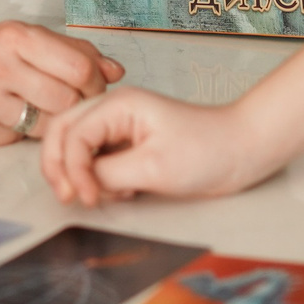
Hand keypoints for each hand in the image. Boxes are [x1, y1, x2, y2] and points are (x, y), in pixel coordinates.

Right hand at [0, 19, 120, 145]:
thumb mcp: (10, 37)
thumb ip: (65, 50)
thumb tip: (115, 69)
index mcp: (13, 35)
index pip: (81, 66)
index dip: (96, 83)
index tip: (92, 88)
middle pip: (69, 98)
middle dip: (80, 107)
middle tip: (72, 107)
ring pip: (48, 123)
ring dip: (53, 124)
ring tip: (40, 114)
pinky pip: (17, 139)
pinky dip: (21, 134)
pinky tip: (7, 120)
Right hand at [39, 85, 268, 204]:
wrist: (244, 150)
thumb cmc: (208, 151)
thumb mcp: (154, 168)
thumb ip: (108, 174)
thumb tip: (83, 182)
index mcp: (118, 105)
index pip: (72, 135)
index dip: (72, 170)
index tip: (88, 199)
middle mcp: (113, 110)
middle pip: (61, 133)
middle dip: (58, 167)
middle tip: (69, 198)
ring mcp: (120, 127)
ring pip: (75, 147)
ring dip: (78, 173)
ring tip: (101, 195)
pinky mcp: (129, 145)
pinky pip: (96, 160)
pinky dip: (97, 179)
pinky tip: (121, 191)